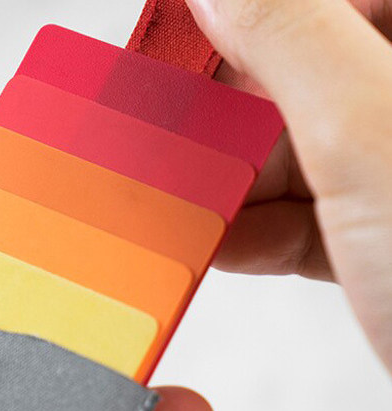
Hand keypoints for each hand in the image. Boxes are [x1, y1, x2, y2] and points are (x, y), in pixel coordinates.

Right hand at [185, 0, 391, 375]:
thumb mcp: (375, 136)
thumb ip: (291, 41)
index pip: (342, 2)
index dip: (256, 14)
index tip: (195, 23)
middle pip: (315, 75)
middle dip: (241, 110)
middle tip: (186, 122)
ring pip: (307, 149)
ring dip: (238, 179)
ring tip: (196, 194)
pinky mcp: (388, 236)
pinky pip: (313, 213)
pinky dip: (259, 229)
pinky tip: (227, 238)